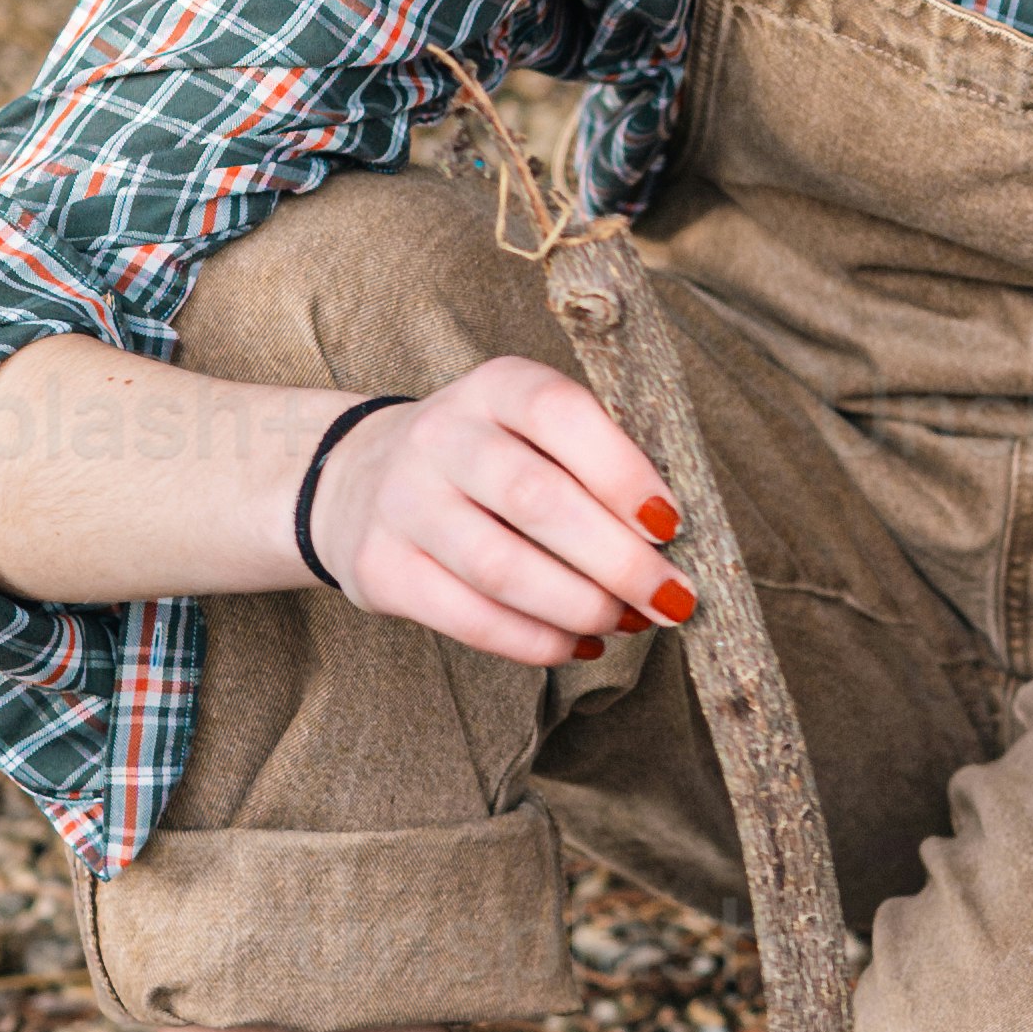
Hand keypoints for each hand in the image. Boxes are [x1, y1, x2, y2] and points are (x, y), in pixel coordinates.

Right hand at [314, 354, 701, 678]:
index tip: (672, 526)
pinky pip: (470, 619)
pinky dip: (536, 642)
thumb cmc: (487, 461)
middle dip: (619, 560)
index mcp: (494, 386)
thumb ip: (594, 467)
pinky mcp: (380, 567)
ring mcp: (402, 501)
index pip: (561, 413)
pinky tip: (577, 645)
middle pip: (536, 499)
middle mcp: (439, 435)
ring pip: (501, 569)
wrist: (360, 479)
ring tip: (627, 622)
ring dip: (580, 608)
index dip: (623, 472)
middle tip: (672, 599)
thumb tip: (670, 545)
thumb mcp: (532, 432)